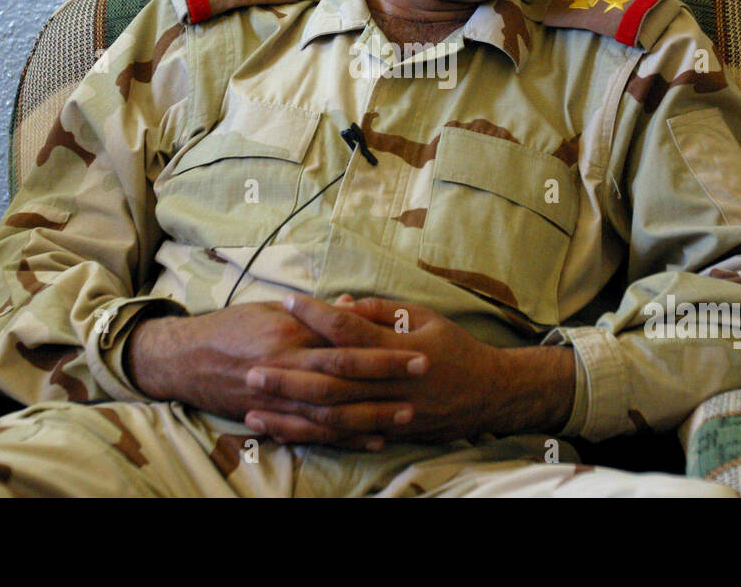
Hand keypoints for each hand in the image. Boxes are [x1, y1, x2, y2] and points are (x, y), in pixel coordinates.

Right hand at [125, 301, 425, 449]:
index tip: (415, 344)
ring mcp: (279, 397)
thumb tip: (353, 307)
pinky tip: (373, 439)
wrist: (185, 359)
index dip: (380, 346)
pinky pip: (314, 432)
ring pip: (333, 410)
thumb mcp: (271, 309)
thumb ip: (313, 313)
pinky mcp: (273, 418)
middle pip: (344, 375)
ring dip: (372, 413)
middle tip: (422, 374)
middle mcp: (286, 366)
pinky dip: (345, 438)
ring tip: (406, 414)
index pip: (344, 340)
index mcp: (289, 334)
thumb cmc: (231, 327)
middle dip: (386, 377)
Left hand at [244, 293, 518, 444]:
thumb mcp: (425, 318)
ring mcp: (388, 413)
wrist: (489, 393)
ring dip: (290, 410)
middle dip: (288, 372)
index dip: (316, 315)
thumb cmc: (456, 348)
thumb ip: (383, 311)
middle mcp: (389, 384)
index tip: (287, 301)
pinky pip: (342, 438)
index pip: (349, 330)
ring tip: (254, 403)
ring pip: (331, 415)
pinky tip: (283, 430)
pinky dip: (311, 434)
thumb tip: (344, 302)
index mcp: (398, 348)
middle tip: (251, 365)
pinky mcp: (386, 433)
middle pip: (331, 378)